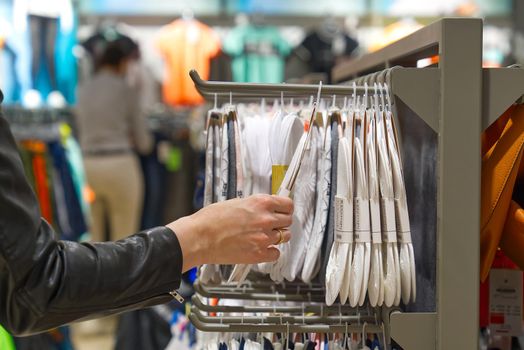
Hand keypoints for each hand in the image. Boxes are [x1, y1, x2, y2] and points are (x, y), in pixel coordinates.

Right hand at [166, 194, 292, 271]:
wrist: (200, 237)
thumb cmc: (211, 219)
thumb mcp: (236, 202)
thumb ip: (254, 206)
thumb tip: (263, 208)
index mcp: (260, 203)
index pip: (288, 204)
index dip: (285, 208)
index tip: (283, 211)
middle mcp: (265, 219)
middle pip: (288, 221)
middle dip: (281, 222)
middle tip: (272, 224)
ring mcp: (264, 238)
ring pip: (284, 237)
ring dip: (276, 236)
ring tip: (263, 236)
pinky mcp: (259, 254)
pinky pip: (276, 254)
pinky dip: (271, 252)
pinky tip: (261, 248)